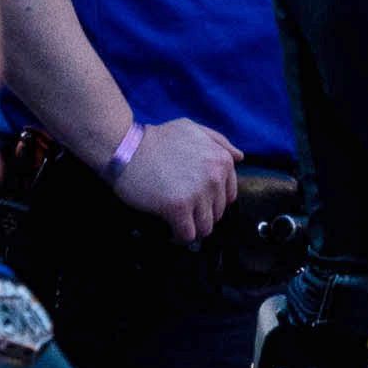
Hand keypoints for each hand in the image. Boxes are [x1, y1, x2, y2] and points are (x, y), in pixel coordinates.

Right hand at [112, 117, 241, 244]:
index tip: (198, 202)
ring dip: (192, 228)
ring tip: (178, 224)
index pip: (229, 196)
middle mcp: (215, 178)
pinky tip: (170, 232)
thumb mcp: (193, 129)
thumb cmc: (157, 138)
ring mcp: (197, 194)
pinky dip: (179, 238)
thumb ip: (219, 142)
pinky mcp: (178, 208)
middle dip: (201, 215)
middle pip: (217, 213)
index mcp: (222, 161)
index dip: (212, 202)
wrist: (127, 147)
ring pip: (204, 228)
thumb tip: (240, 158)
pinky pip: (186, 235)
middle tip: (184, 212)